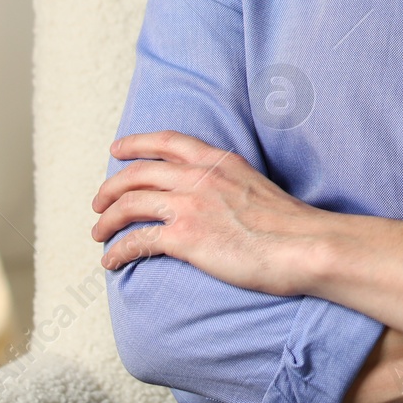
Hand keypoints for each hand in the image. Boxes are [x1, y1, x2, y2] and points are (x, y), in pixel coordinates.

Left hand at [90, 130, 321, 295]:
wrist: (304, 245)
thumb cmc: (289, 225)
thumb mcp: (256, 184)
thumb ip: (229, 183)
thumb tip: (216, 197)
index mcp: (218, 161)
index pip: (166, 142)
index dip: (136, 143)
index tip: (117, 150)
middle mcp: (199, 177)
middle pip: (137, 173)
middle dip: (110, 187)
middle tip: (99, 203)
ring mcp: (190, 205)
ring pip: (129, 204)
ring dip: (107, 219)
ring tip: (98, 232)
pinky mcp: (185, 237)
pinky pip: (137, 240)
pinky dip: (118, 250)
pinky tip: (111, 260)